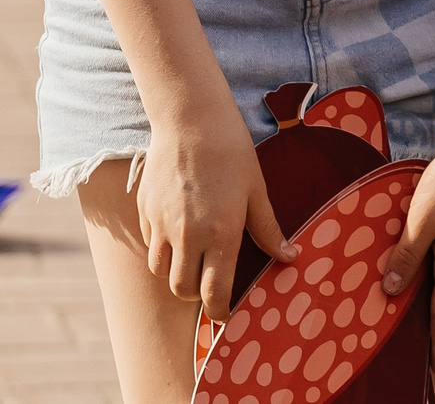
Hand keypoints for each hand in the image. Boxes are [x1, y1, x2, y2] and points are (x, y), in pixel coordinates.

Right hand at [138, 101, 292, 319]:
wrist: (191, 118)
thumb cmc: (232, 152)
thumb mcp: (256, 191)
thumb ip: (268, 229)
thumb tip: (289, 257)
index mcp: (221, 234)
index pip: (214, 292)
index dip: (219, 310)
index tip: (225, 315)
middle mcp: (188, 235)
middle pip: (182, 289)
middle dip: (196, 295)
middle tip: (209, 286)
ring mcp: (162, 224)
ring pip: (160, 271)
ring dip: (175, 273)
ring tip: (191, 262)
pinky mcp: (145, 210)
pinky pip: (150, 243)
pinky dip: (162, 248)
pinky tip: (177, 231)